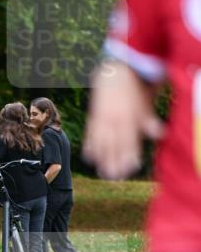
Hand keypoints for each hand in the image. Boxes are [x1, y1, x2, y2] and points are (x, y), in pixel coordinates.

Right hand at [83, 59, 162, 179]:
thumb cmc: (133, 92)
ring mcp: (101, 120)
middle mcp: (113, 120)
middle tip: (114, 177)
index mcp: (128, 118)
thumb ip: (149, 121)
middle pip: (113, 145)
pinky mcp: (93, 118)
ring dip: (101, 159)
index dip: (130, 154)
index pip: (129, 140)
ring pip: (100, 142)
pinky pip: (89, 135)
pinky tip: (90, 158)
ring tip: (102, 172)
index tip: (132, 167)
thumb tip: (160, 134)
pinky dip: (90, 146)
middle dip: (113, 161)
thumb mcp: (144, 105)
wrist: (113, 74)